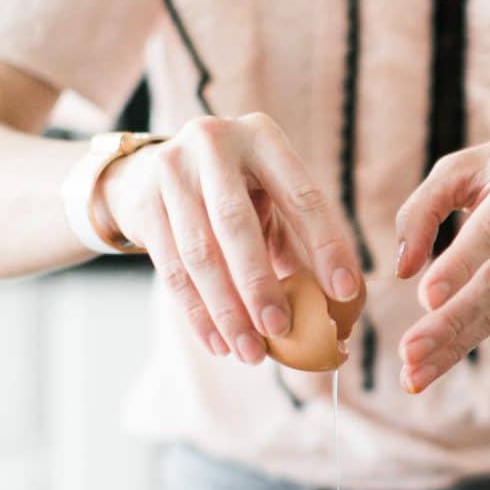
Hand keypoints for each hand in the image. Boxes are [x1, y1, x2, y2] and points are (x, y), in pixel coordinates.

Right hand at [98, 113, 362, 364]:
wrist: (151, 172)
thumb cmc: (235, 193)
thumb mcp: (269, 198)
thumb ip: (301, 241)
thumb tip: (343, 307)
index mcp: (262, 137)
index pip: (302, 195)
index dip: (326, 245)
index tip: (346, 293)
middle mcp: (213, 143)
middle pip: (237, 224)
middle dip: (260, 284)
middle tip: (280, 329)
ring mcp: (171, 170)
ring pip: (200, 253)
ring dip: (227, 310)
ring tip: (250, 352)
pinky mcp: (144, 202)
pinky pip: (171, 268)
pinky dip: (197, 312)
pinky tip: (218, 343)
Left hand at [394, 133, 489, 393]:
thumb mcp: (460, 169)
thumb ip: (421, 210)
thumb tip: (404, 269)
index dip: (461, 263)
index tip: (426, 299)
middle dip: (454, 319)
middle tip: (409, 351)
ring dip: (459, 339)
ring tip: (414, 370)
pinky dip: (475, 334)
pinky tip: (439, 358)